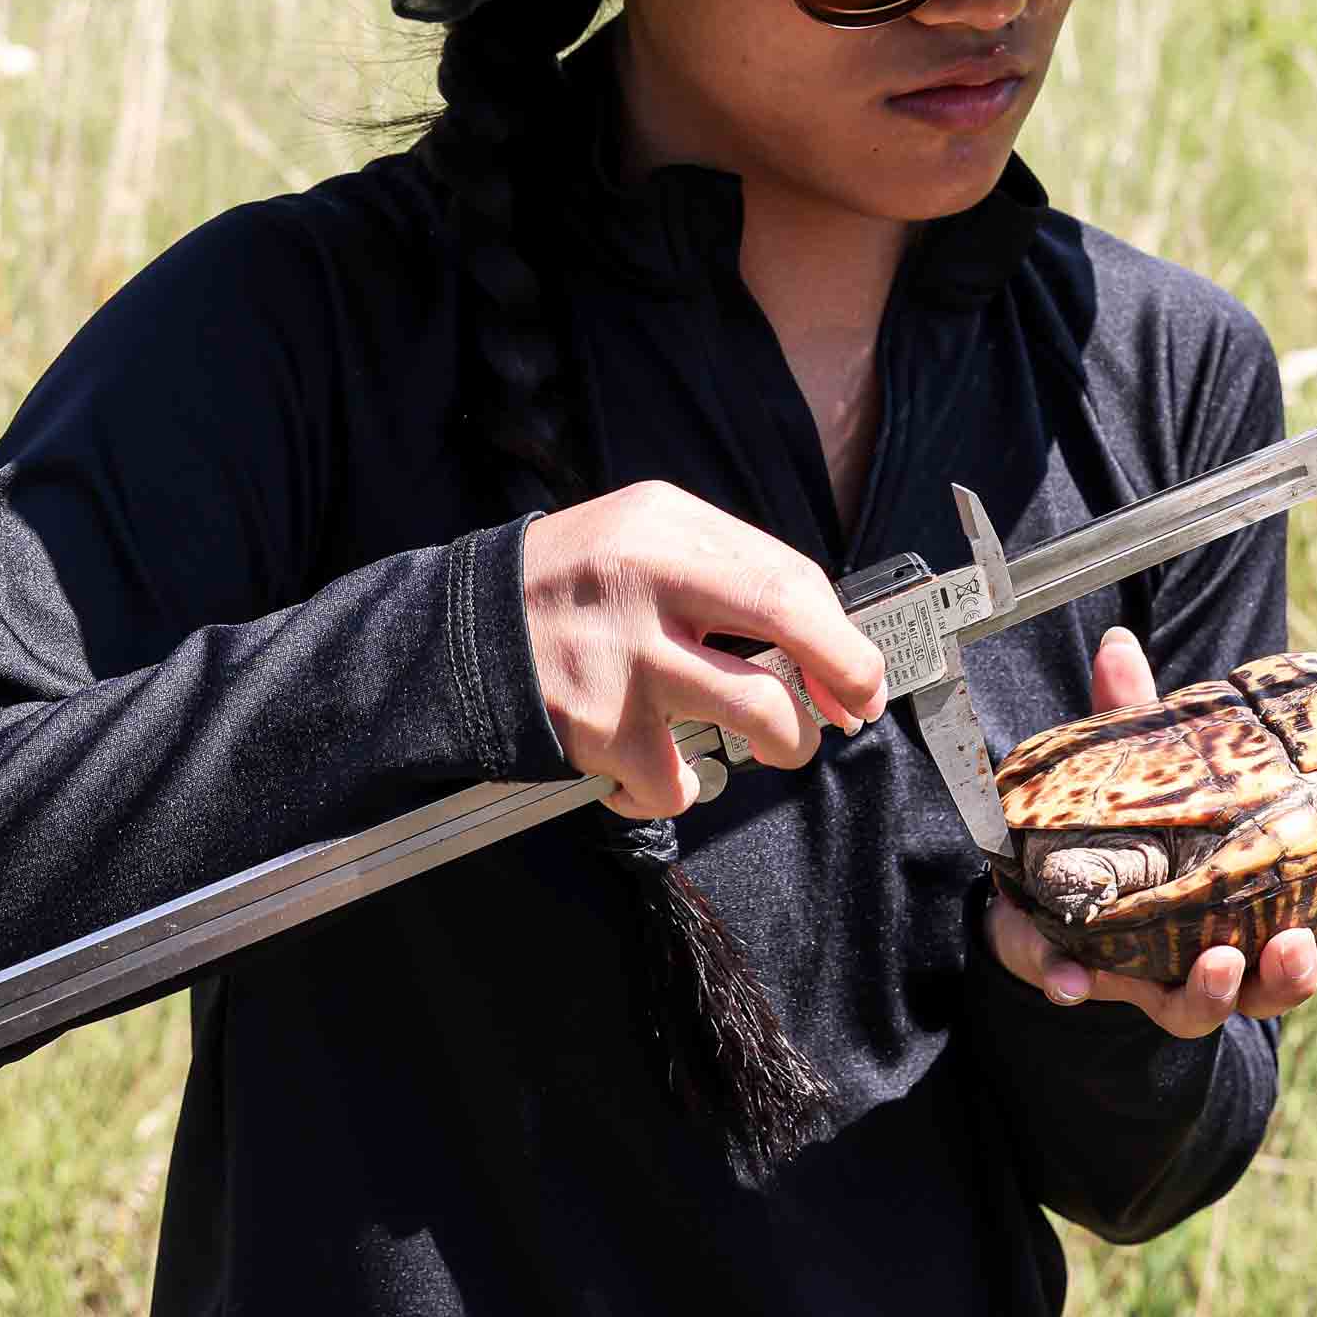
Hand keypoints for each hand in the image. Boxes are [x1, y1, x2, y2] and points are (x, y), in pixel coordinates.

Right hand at [519, 483, 888, 817]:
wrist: (458, 634)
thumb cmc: (572, 590)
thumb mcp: (642, 541)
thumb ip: (720, 572)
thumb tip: (816, 637)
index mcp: (668, 528)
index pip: (788, 574)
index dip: (840, 633)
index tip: (858, 674)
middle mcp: (648, 581)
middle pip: (786, 616)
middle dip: (845, 671)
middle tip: (853, 712)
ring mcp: (624, 657)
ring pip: (755, 709)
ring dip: (785, 742)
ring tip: (773, 747)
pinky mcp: (599, 726)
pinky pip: (673, 779)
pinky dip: (677, 788)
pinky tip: (658, 771)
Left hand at [982, 625, 1316, 1033]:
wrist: (1049, 888)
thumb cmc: (1135, 829)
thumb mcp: (1150, 775)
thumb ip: (1141, 717)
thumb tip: (1119, 643)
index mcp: (1260, 909)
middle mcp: (1224, 958)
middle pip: (1278, 986)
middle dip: (1294, 972)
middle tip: (1294, 945)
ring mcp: (1161, 978)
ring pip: (1200, 1007)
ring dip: (1214, 991)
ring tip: (1218, 965)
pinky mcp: (1094, 982)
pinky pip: (1090, 993)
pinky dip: (1082, 987)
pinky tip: (1071, 982)